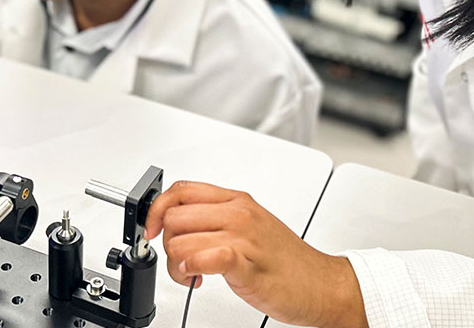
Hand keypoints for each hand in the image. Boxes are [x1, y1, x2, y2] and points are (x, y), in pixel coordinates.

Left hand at [144, 181, 367, 327]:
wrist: (321, 284)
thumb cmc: (285, 259)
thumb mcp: (250, 225)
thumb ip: (217, 218)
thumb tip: (177, 220)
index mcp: (237, 200)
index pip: (182, 190)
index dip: (157, 210)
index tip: (152, 229)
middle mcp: (239, 214)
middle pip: (174, 216)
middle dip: (166, 243)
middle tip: (180, 261)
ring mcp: (243, 237)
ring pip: (180, 240)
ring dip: (176, 265)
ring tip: (192, 274)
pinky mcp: (245, 264)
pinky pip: (201, 258)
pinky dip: (191, 270)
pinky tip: (200, 278)